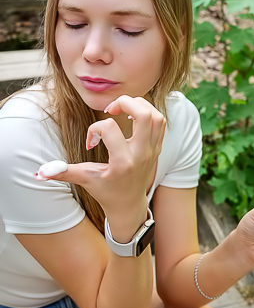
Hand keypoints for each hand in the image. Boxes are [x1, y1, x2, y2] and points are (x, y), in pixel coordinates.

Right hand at [36, 95, 165, 240]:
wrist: (129, 205)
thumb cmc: (106, 191)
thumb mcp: (84, 180)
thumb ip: (63, 172)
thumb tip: (39, 172)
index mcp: (122, 162)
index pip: (110, 129)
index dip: (94, 130)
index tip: (91, 142)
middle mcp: (141, 154)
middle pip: (143, 115)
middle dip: (125, 103)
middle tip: (111, 108)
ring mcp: (152, 150)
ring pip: (155, 116)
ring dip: (138, 105)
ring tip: (123, 109)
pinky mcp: (157, 147)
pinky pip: (160, 122)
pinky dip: (148, 112)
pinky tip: (132, 116)